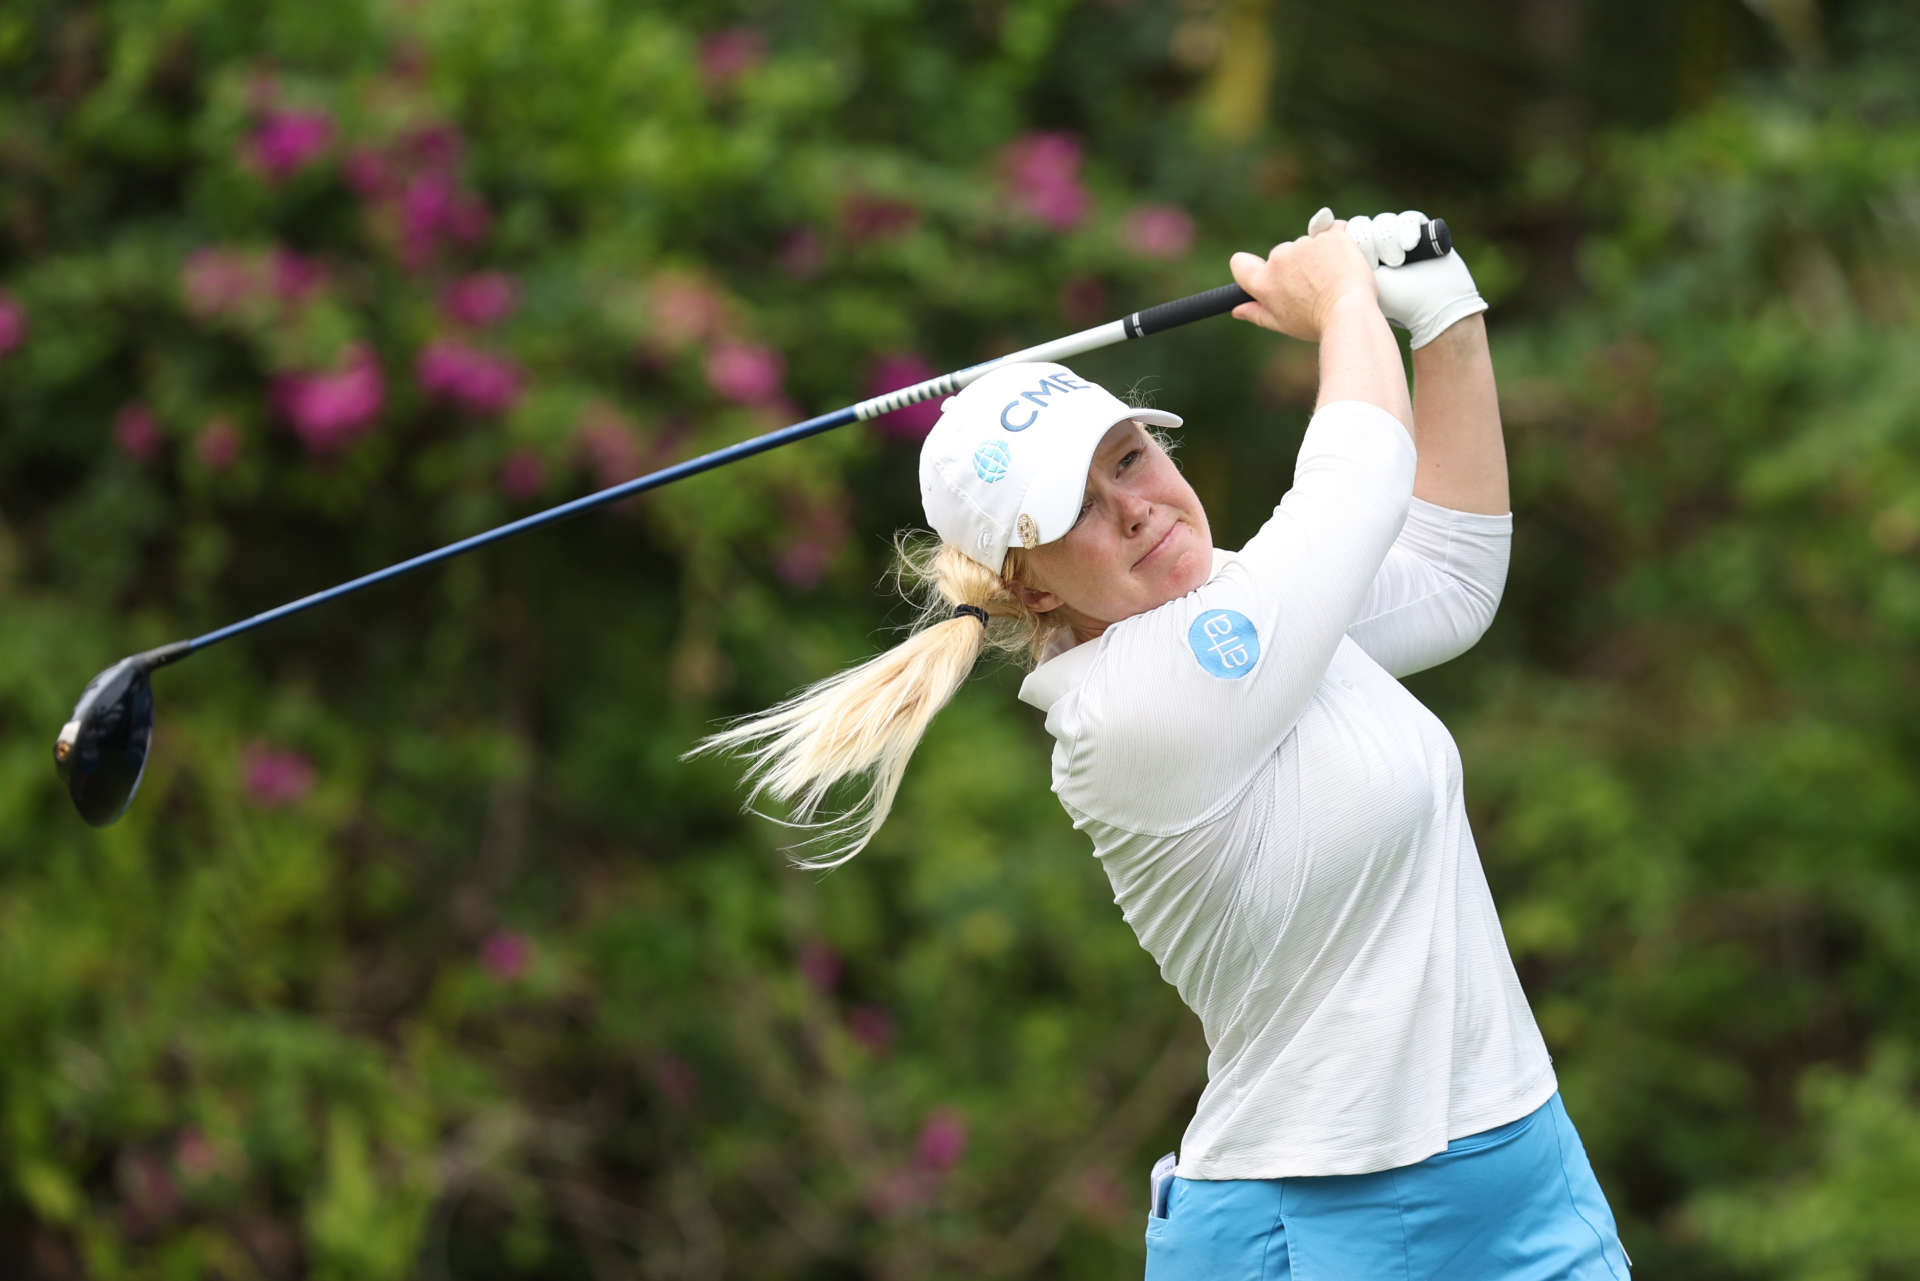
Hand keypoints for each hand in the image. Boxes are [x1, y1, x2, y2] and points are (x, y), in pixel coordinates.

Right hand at [1227, 208, 1380, 343]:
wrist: (1351, 312)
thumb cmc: (1318, 322)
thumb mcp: (1283, 324)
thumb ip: (1257, 313)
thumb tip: (1237, 310)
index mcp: (1264, 283)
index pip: (1240, 264)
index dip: (1249, 266)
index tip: (1264, 271)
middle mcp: (1279, 260)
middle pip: (1281, 254)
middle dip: (1296, 264)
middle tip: (1316, 285)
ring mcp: (1304, 244)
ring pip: (1308, 243)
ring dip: (1320, 254)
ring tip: (1335, 277)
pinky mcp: (1328, 234)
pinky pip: (1332, 229)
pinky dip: (1339, 240)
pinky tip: (1346, 259)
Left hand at [1325, 208, 1486, 348]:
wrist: (1432, 310)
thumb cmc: (1391, 304)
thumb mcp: (1354, 286)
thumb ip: (1331, 266)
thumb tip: (1309, 237)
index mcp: (1357, 258)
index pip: (1345, 234)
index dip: (1350, 241)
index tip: (1353, 261)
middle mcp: (1377, 246)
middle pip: (1362, 225)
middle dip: (1367, 244)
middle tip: (1374, 265)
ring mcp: (1399, 238)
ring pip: (1383, 222)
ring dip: (1387, 241)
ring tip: (1395, 263)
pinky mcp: (1421, 232)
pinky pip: (1408, 218)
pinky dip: (1407, 230)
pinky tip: (1410, 246)